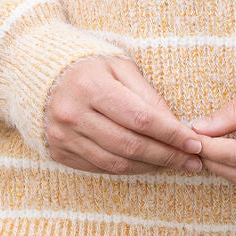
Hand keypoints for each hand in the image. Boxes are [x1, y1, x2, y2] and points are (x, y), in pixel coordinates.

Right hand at [43, 55, 204, 175]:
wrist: (40, 74)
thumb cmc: (89, 66)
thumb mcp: (120, 66)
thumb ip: (147, 95)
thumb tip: (175, 126)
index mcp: (91, 86)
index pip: (141, 118)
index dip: (171, 134)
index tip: (195, 143)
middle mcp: (73, 114)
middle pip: (130, 145)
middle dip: (167, 156)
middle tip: (193, 161)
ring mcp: (63, 136)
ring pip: (116, 163)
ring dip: (151, 167)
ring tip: (175, 165)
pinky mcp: (58, 152)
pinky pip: (99, 168)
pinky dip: (127, 169)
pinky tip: (146, 164)